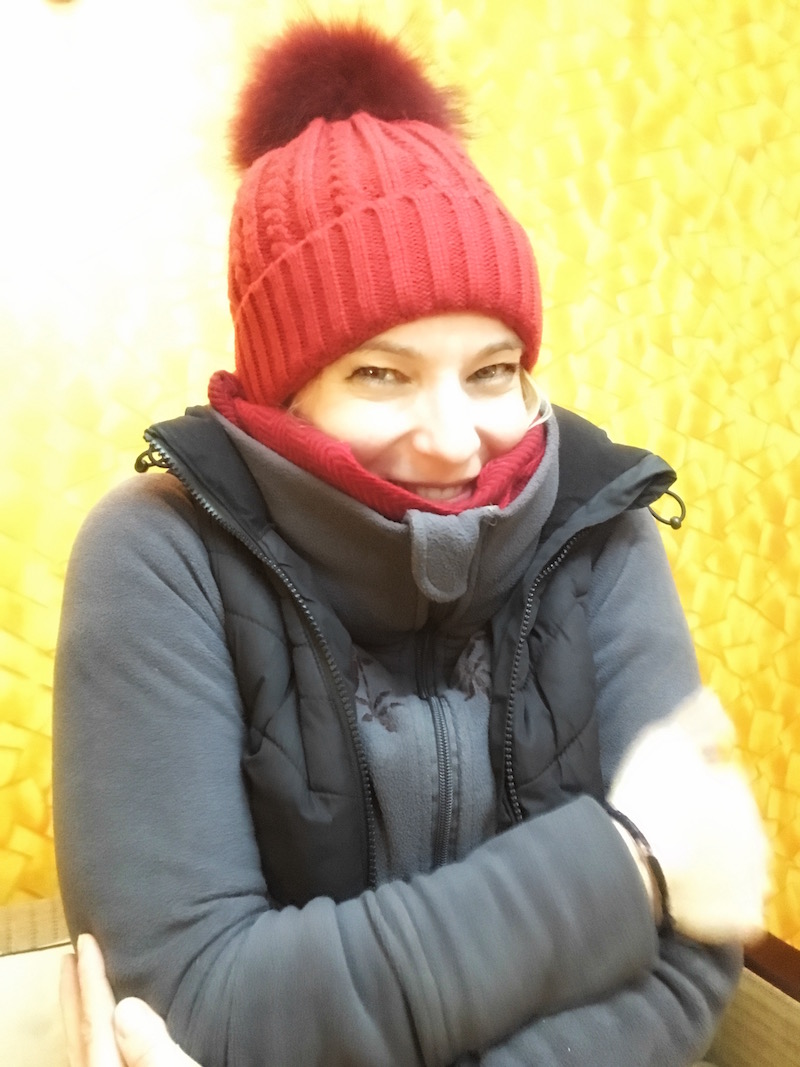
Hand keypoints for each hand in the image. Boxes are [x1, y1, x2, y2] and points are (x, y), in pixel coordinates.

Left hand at [60, 933, 200, 1066]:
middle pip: (83, 1031)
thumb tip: (126, 1008)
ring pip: (86, 1044)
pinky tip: (108, 1027)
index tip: (86, 941)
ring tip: (80, 983)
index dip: (91, 979)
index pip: (97, 1021)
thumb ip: (151, 1048)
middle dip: (77, 991)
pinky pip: (97, 1054)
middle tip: (70, 955)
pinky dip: (96, 1032)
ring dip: (83, 1010)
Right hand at [609, 688, 768, 943]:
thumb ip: (696, 719)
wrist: (638, 862)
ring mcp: (756, 881)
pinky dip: (722, 905)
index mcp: (742, 793)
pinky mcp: (744, 920)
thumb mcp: (665, 740)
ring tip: (682, 864)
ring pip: (742, 870)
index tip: (671, 796)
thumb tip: (715, 697)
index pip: (725, 786)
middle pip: (736, 828)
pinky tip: (695, 896)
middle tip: (674, 830)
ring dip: (722, 867)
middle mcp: (760, 836)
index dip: (696, 789)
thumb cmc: (649, 796)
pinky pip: (738, 910)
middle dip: (713, 828)